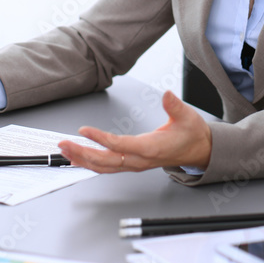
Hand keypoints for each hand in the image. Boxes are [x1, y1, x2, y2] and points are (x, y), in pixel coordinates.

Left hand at [58, 91, 212, 172]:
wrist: (199, 151)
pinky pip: (108, 167)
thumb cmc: (191, 135)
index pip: (121, 146)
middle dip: (83, 153)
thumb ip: (174, 106)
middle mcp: (140, 160)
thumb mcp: (187, 117)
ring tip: (65, 150)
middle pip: (106, 161)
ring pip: (104, 167)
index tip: (84, 131)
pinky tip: (78, 158)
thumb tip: (167, 95)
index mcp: (151, 149)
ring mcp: (135, 164)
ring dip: (83, 159)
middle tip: (64, 144)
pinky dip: (91, 163)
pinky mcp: (133, 164)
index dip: (101, 139)